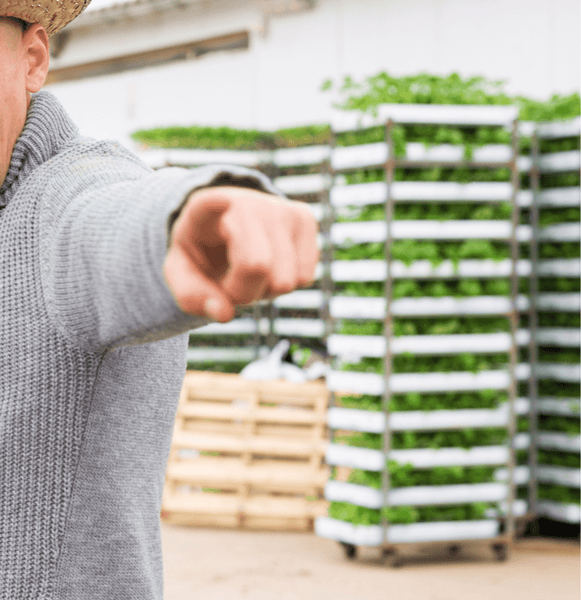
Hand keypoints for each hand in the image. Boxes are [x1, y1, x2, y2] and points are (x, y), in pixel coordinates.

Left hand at [163, 186, 318, 321]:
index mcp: (204, 207)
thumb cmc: (204, 252)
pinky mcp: (306, 219)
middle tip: (230, 283)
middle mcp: (248, 201)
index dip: (217, 203)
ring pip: (285, 280)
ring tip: (251, 273)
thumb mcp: (183, 273)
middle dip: (243, 293)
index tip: (221, 201)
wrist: (230, 226)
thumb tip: (225, 314)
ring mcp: (281, 208)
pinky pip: (305, 277)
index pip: (212, 206)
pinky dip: (286, 285)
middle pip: (257, 266)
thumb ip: (192, 296)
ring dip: (266, 291)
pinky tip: (272, 267)